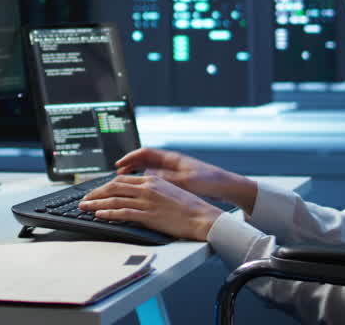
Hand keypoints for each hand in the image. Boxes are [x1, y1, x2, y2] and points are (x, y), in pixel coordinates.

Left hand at [78, 174, 224, 240]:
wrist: (202, 217)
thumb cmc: (189, 207)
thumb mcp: (168, 191)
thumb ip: (152, 190)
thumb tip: (137, 195)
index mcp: (152, 181)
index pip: (122, 180)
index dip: (105, 186)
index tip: (96, 191)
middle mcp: (147, 188)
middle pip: (114, 188)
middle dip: (96, 193)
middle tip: (85, 199)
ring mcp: (147, 202)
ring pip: (114, 200)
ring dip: (96, 203)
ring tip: (84, 207)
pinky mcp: (148, 216)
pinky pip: (123, 213)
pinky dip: (108, 213)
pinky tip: (99, 215)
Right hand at [115, 147, 257, 214]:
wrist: (227, 187)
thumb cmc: (210, 181)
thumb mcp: (186, 180)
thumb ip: (166, 178)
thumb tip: (146, 175)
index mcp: (172, 159)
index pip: (145, 153)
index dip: (130, 157)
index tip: (119, 164)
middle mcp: (172, 163)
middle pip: (144, 160)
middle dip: (129, 166)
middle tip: (117, 174)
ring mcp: (174, 171)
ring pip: (150, 170)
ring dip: (137, 175)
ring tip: (126, 183)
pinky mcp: (178, 181)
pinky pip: (157, 179)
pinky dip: (147, 183)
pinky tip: (143, 192)